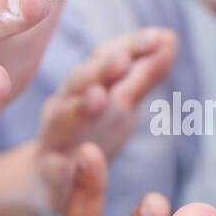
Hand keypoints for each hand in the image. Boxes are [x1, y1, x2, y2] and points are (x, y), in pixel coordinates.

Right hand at [32, 28, 178, 210]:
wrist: (44, 179)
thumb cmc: (87, 132)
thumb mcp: (117, 102)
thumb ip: (143, 74)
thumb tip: (171, 36)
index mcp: (86, 86)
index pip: (108, 58)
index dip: (132, 46)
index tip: (160, 36)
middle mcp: (67, 105)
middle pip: (83, 81)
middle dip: (103, 69)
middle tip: (123, 59)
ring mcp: (55, 139)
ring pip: (64, 119)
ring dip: (81, 107)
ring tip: (99, 98)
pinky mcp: (49, 175)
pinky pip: (53, 171)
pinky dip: (59, 168)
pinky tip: (67, 167)